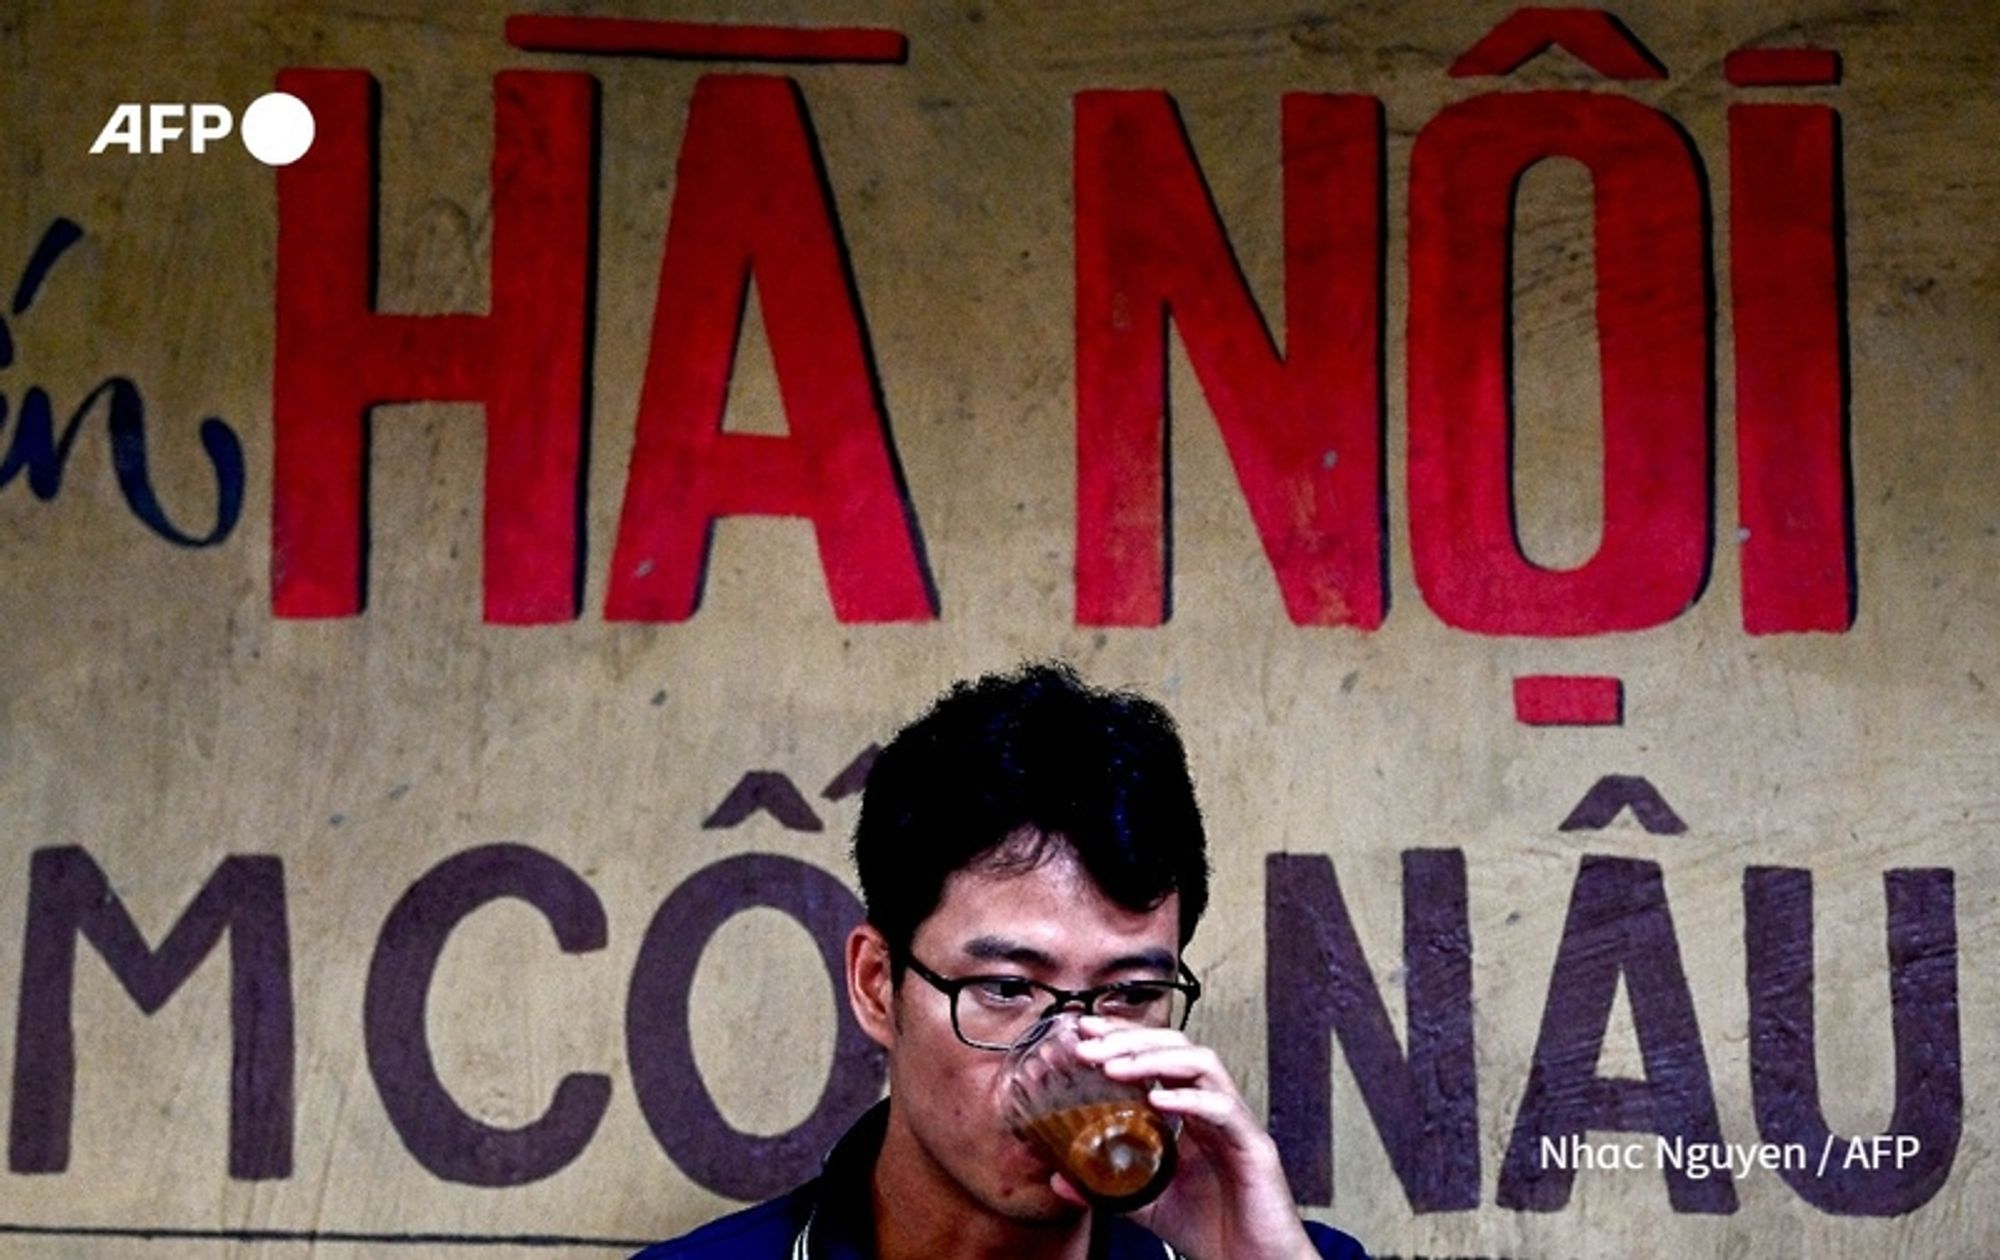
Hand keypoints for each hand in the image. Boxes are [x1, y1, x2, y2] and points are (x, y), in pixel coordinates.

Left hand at [1064, 1017, 1317, 1259]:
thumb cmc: (1209, 1229)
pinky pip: (1224, 1110)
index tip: (1084, 1032)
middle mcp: (1213, 1108)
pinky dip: (1190, 1099)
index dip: (1123, 1037)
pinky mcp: (1255, 1147)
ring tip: (1114, 1066)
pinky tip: (1159, 1100)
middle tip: (1088, 1043)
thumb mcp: (1144, 1202)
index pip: (1158, 1055)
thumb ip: (1106, 1186)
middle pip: (1177, 1047)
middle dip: (1130, 1038)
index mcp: (1190, 1114)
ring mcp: (1235, 1123)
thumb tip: (1058, 1179)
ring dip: (1154, 1058)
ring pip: (1202, 1063)